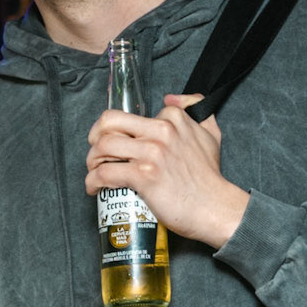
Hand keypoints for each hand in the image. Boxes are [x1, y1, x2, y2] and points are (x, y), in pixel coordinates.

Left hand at [84, 94, 249, 247]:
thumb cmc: (209, 177)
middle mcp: (161, 131)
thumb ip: (195, 108)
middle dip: (94, 137)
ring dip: (91, 161)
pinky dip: (92, 181)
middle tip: (95, 153)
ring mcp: (151, 153)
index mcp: (172, 118)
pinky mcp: (143, 176)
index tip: (116, 147)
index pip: (130, 115)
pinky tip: (94, 188)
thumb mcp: (210, 133)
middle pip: (108, 122)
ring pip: (102, 146)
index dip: (117, 131)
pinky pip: (104, 173)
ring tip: (94, 171)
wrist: (215, 207)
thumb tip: (171, 99)